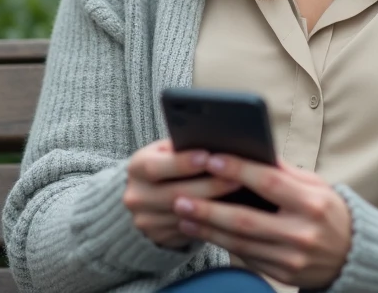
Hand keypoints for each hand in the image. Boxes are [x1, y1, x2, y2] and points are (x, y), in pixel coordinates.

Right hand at [123, 139, 242, 248]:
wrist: (146, 196)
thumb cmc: (166, 165)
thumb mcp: (166, 151)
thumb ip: (182, 147)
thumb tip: (215, 141)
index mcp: (136, 167)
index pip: (155, 167)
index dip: (182, 163)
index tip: (208, 156)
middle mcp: (136, 196)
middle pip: (175, 194)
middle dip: (209, 186)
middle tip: (238, 177)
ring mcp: (145, 220)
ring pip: (186, 215)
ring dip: (215, 206)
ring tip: (241, 195)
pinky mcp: (158, 237)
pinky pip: (190, 230)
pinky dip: (211, 221)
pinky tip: (230, 213)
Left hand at [172, 155, 351, 288]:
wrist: (353, 255)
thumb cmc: (329, 211)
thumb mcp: (316, 185)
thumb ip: (284, 171)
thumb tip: (251, 150)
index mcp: (312, 203)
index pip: (269, 183)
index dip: (238, 170)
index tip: (211, 159)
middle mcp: (302, 233)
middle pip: (246, 220)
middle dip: (209, 209)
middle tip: (181, 197)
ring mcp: (292, 258)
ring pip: (240, 243)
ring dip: (207, 229)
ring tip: (183, 215)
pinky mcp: (283, 275)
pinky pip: (247, 258)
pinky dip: (222, 244)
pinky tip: (203, 232)